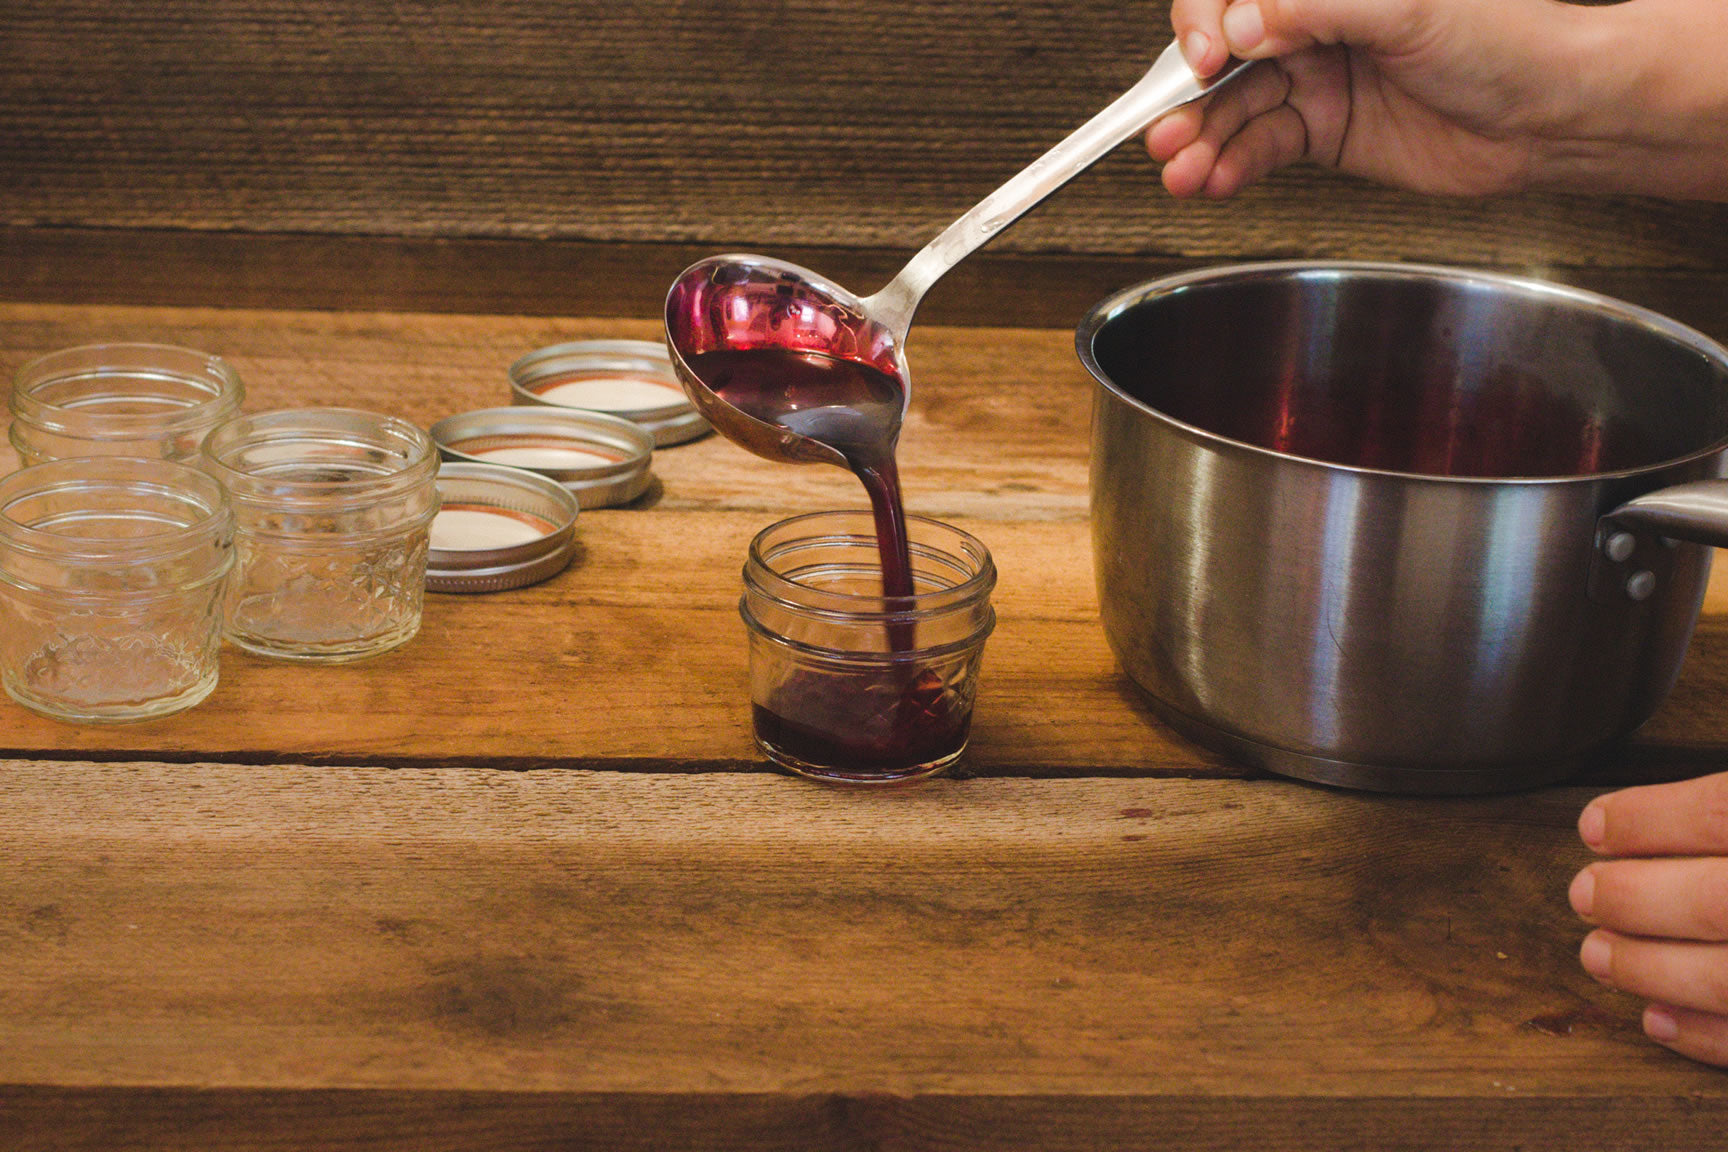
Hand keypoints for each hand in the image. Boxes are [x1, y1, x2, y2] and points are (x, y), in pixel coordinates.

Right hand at [1144, 0, 1727, 201]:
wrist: (1552, 116)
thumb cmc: (1507, 41)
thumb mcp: (1407, 10)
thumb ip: (1314, 11)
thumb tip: (1240, 24)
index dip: (1204, 23)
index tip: (1202, 58)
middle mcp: (1313, 23)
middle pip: (1221, 54)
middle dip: (1187, 94)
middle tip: (1167, 129)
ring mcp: (1316, 77)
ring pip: (1235, 107)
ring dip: (1201, 139)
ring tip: (1179, 167)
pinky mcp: (1324, 132)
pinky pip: (1261, 147)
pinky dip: (1232, 165)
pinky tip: (1212, 178)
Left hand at [1570, 772, 1727, 1066]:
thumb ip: (1722, 811)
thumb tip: (1654, 813)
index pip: (1722, 812)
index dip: (1650, 818)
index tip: (1595, 826)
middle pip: (1718, 900)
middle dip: (1636, 898)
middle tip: (1585, 894)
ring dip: (1652, 970)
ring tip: (1599, 954)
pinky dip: (1704, 1036)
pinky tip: (1656, 1018)